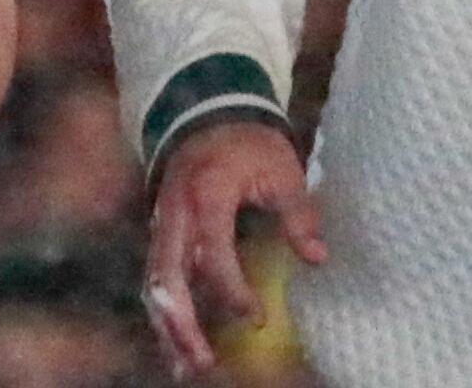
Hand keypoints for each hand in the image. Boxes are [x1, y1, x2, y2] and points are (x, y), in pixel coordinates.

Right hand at [140, 116, 323, 380]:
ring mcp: (162, 221)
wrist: (205, 110)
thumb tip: (317, 257)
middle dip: (181, 321)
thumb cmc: (248, 142)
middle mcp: (175, 211)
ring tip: (186, 363)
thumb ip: (297, 213)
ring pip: (154, 280)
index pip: (212, 252)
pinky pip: (157, 274)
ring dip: (167, 323)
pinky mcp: (161, 229)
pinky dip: (165, 308)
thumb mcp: (281, 168)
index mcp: (205, 193)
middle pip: (166, 275)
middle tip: (202, 361)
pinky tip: (177, 339)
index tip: (256, 317)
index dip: (231, 289)